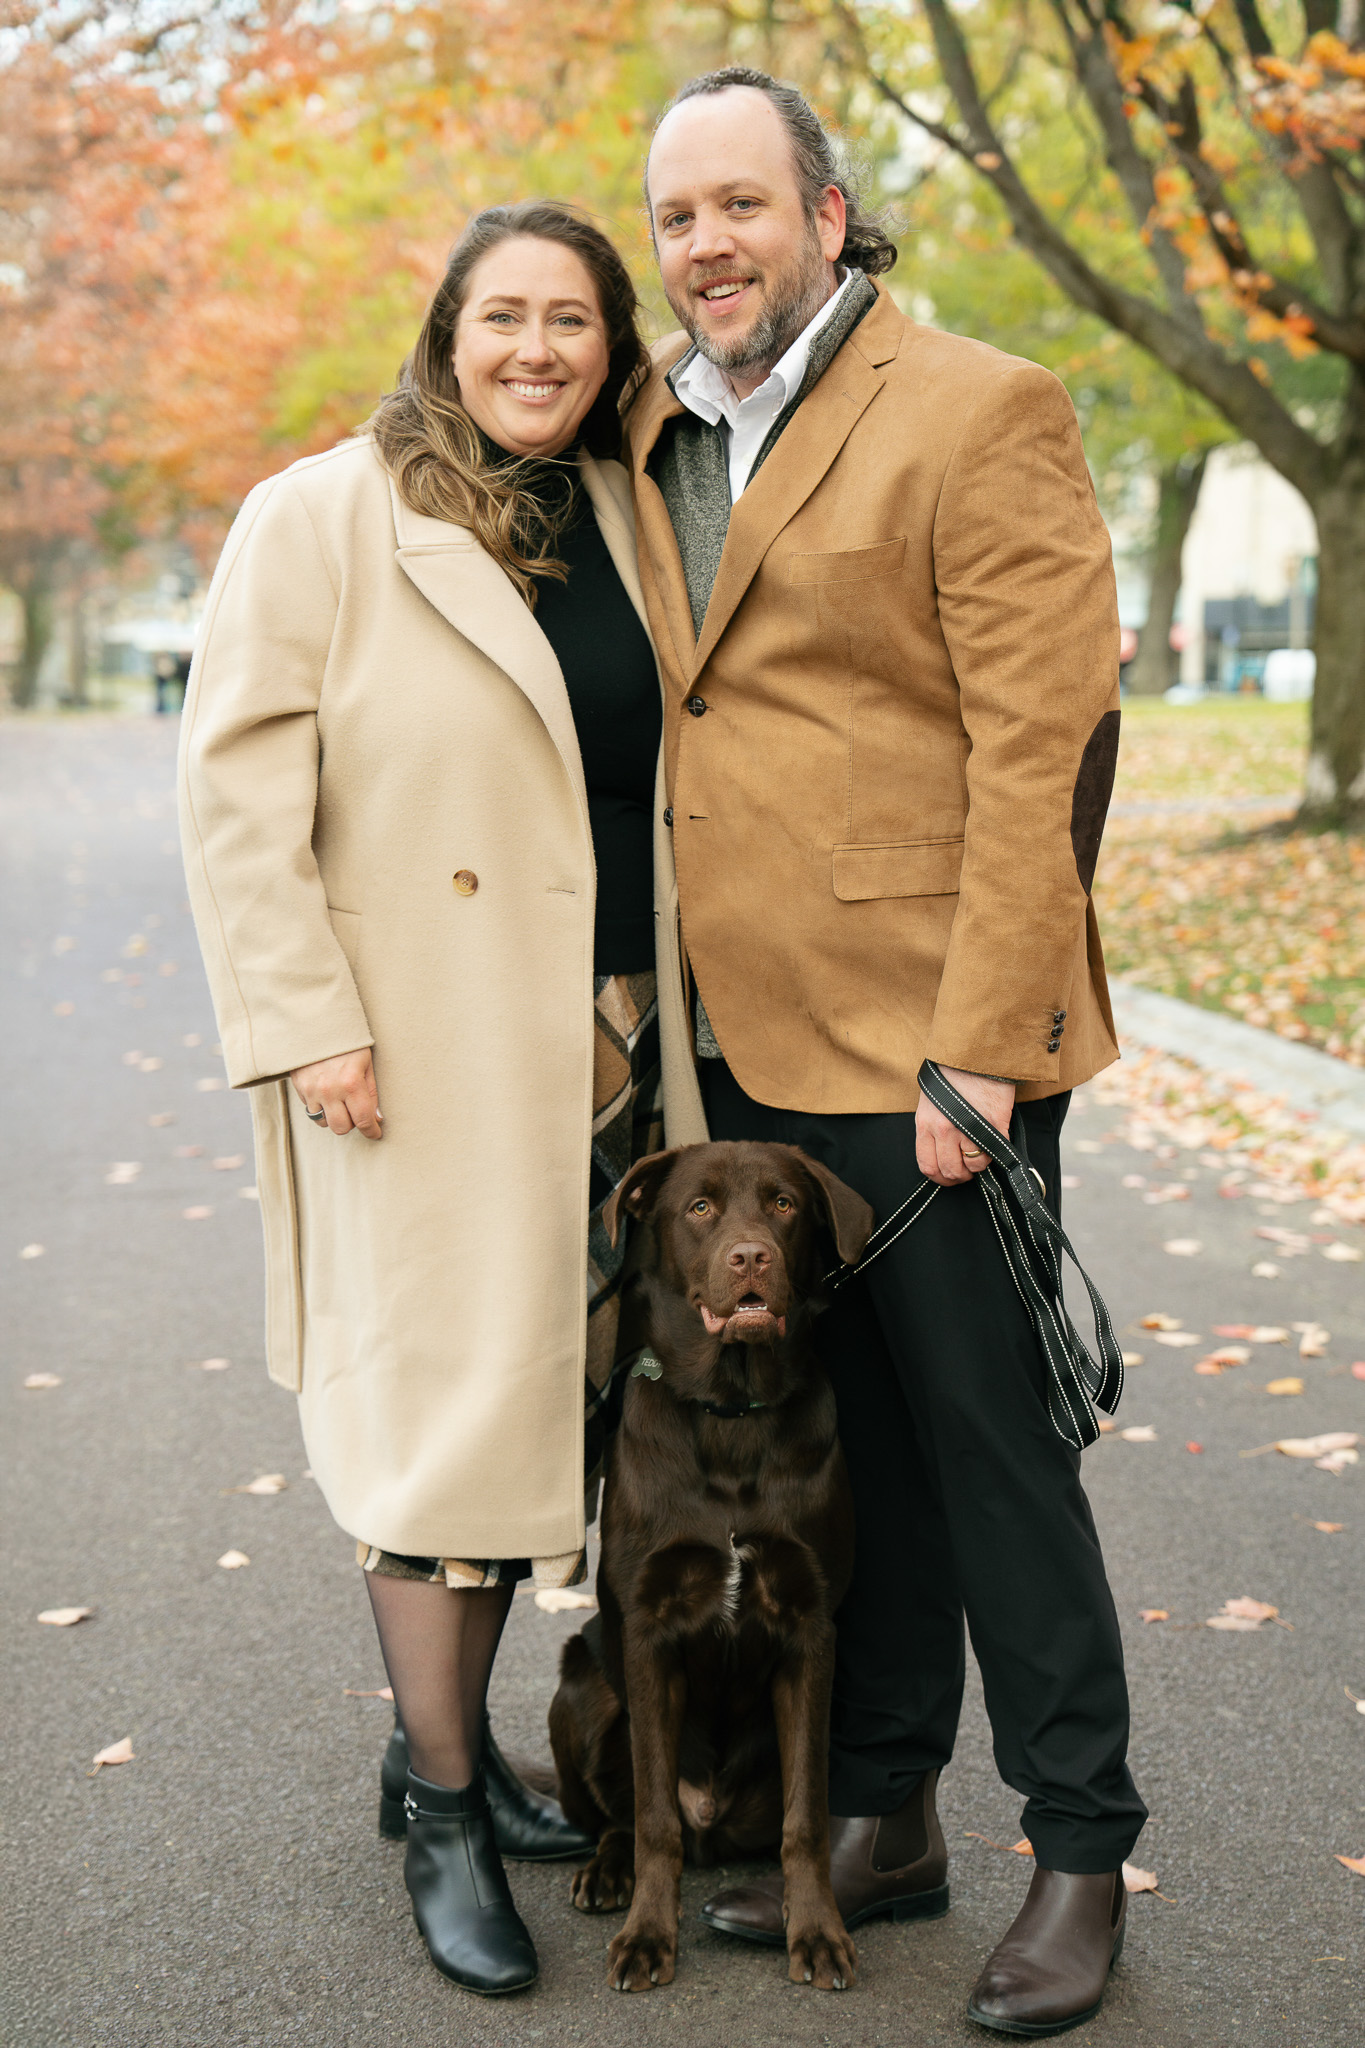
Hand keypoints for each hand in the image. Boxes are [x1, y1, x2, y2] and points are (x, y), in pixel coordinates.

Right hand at [290, 1048, 382, 1138]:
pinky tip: (326, 1094)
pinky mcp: (300, 1088)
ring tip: (340, 1103)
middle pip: (341, 1128)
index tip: (375, 1133)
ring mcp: (312, 1090)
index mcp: (352, 1083)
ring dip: (334, 1118)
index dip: (372, 1131)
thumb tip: (376, 1119)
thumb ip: (371, 1092)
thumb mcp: (366, 1063)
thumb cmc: (347, 1042)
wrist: (316, 1023)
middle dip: (352, 1124)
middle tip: (356, 1113)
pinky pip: (311, 1110)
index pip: (363, 1119)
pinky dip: (320, 1108)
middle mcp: (330, 1090)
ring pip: (323, 1123)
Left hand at [915, 1066, 1013, 1186]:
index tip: (948, 1176)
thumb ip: (933, 1126)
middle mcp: (944, 1129)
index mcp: (925, 1123)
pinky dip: (994, 1153)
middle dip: (960, 1175)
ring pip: (974, 1166)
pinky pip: (993, 1153)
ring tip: (981, 1152)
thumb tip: (941, 1152)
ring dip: (978, 1165)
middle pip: (950, 1170)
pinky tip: (992, 1142)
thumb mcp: (931, 1100)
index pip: (927, 1165)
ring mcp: (968, 1127)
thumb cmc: (953, 1072)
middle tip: (967, 1169)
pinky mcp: (994, 1124)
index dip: (939, 1176)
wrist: (977, 1052)